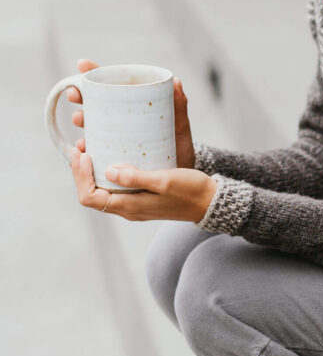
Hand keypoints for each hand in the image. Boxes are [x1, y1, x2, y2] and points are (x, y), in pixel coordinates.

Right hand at [68, 58, 195, 167]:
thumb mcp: (179, 127)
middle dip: (81, 96)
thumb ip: (179, 107)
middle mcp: (121, 120)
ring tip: (79, 119)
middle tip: (76, 95)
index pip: (113, 85)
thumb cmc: (179, 147)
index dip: (95, 73)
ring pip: (91, 124)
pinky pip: (94, 149)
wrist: (178, 178)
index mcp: (134, 106)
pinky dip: (85, 147)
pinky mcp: (111, 156)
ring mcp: (115, 138)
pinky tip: (83, 147)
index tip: (82, 65)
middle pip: (95, 102)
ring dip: (81, 120)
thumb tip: (176, 81)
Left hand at [70, 149, 216, 222]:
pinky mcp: (141, 198)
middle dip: (81, 171)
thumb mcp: (164, 180)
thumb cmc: (191, 191)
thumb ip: (136, 177)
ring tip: (92, 148)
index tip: (83, 154)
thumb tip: (108, 170)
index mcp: (130, 207)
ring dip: (93, 171)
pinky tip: (113, 156)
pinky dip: (107, 172)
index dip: (80, 176)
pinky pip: (115, 187)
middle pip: (91, 194)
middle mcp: (128, 209)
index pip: (90, 197)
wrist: (210, 201)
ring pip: (102, 190)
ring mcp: (134, 205)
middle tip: (81, 146)